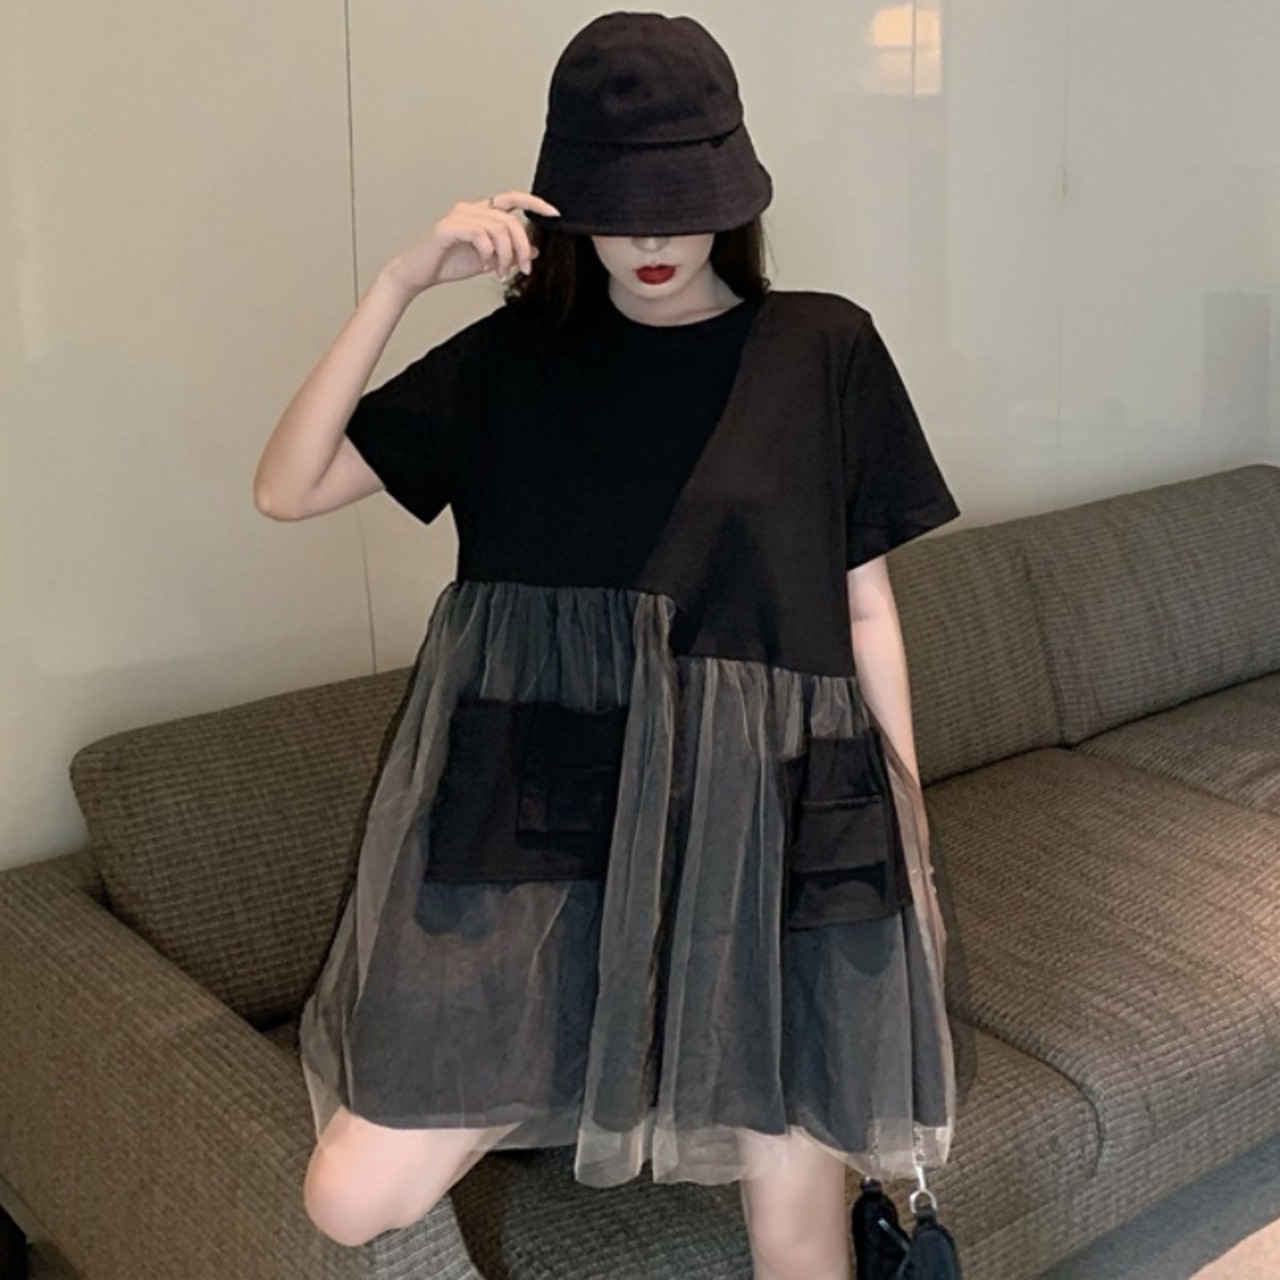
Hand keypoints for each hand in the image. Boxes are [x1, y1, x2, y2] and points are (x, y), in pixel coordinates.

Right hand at [383, 191, 560, 295]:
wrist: (417, 274)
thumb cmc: (447, 263)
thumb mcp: (488, 260)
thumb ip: (509, 252)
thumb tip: (534, 250)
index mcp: (480, 212)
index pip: (513, 199)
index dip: (535, 203)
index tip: (555, 214)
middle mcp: (470, 208)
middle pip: (510, 220)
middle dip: (522, 246)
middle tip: (524, 268)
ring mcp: (458, 216)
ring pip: (498, 228)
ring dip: (506, 255)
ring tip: (501, 271)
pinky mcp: (447, 228)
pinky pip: (480, 235)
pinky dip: (488, 253)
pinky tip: (484, 265)